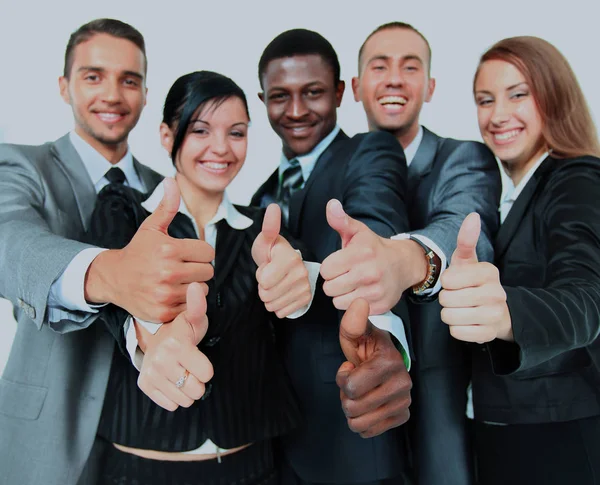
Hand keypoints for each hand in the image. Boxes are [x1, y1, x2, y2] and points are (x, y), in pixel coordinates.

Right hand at [85, 178, 214, 322]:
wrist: (114, 278)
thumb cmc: (138, 251)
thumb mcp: (152, 227)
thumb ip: (167, 206)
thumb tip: (171, 181)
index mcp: (169, 250)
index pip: (208, 253)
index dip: (200, 252)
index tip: (188, 254)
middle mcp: (168, 272)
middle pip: (208, 272)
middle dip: (198, 268)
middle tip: (182, 267)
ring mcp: (166, 294)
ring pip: (202, 290)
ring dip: (193, 286)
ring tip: (177, 280)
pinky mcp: (164, 312)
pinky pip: (191, 306)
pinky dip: (185, 302)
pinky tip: (172, 293)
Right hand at [137, 282, 213, 410]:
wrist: (155, 339)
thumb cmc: (181, 330)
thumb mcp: (193, 318)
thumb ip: (198, 306)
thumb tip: (195, 287)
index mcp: (177, 345)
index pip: (207, 374)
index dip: (206, 367)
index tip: (198, 357)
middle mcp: (162, 361)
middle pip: (196, 390)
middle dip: (197, 381)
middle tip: (191, 367)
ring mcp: (152, 374)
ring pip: (184, 400)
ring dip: (187, 390)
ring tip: (182, 373)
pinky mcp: (145, 385)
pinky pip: (170, 404)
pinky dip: (174, 396)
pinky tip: (172, 380)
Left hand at [252, 204, 310, 317]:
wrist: (284, 265)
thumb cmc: (271, 253)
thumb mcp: (265, 240)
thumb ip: (268, 226)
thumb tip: (273, 206)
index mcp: (290, 258)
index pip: (264, 281)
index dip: (260, 275)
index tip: (266, 266)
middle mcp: (301, 272)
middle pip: (267, 295)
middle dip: (262, 287)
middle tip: (270, 276)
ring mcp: (305, 287)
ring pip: (273, 305)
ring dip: (269, 297)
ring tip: (275, 284)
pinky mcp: (306, 299)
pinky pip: (282, 312)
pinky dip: (278, 305)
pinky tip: (281, 293)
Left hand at [320, 199, 425, 313]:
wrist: (403, 264)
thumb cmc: (374, 248)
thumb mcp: (358, 231)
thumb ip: (341, 221)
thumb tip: (331, 205)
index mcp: (361, 253)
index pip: (326, 270)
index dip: (330, 267)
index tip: (339, 264)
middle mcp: (369, 273)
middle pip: (330, 288)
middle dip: (334, 282)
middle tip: (346, 274)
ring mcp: (375, 292)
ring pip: (338, 302)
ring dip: (342, 294)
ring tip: (352, 284)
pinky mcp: (380, 306)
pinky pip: (352, 310)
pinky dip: (353, 303)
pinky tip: (361, 292)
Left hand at [336, 298, 411, 437]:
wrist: (385, 361)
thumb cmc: (367, 348)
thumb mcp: (356, 333)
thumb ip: (352, 321)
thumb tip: (358, 301)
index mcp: (389, 362)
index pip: (352, 387)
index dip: (343, 379)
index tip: (350, 367)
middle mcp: (402, 383)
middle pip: (354, 407)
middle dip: (346, 396)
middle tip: (354, 382)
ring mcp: (404, 402)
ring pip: (360, 423)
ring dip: (353, 410)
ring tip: (360, 393)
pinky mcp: (402, 416)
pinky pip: (370, 431)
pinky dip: (363, 421)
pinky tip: (368, 404)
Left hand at [439, 212, 512, 341]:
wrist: (497, 311)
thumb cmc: (474, 283)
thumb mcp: (468, 261)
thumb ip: (466, 240)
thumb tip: (473, 216)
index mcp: (489, 272)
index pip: (448, 280)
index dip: (447, 283)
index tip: (458, 283)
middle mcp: (496, 293)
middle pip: (446, 300)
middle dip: (446, 300)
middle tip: (459, 298)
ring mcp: (494, 315)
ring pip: (449, 317)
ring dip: (449, 314)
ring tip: (462, 309)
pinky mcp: (488, 334)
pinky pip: (456, 332)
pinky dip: (456, 329)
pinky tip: (467, 322)